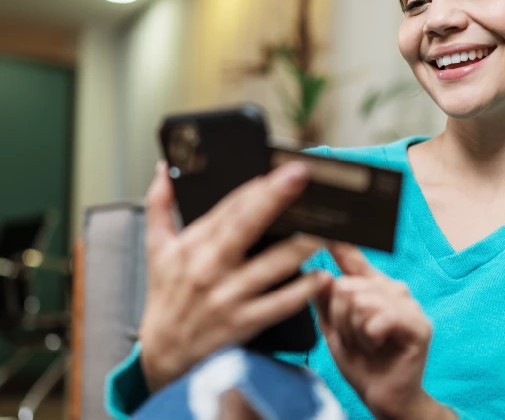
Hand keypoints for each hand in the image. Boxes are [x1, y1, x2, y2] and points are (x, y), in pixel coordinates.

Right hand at [138, 161, 328, 391]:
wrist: (161, 356)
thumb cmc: (165, 297)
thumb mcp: (156, 249)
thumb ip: (159, 205)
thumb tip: (164, 168)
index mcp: (194, 244)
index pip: (229, 207)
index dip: (258, 186)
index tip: (283, 168)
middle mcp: (211, 267)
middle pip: (247, 225)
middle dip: (275, 198)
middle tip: (301, 175)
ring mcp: (230, 295)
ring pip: (272, 264)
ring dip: (301, 244)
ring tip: (327, 227)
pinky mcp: (245, 322)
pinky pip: (280, 304)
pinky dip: (303, 290)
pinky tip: (322, 275)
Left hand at [315, 243, 454, 419]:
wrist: (384, 397)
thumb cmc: (362, 362)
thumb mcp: (333, 330)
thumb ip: (325, 301)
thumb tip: (320, 271)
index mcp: (373, 287)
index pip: (353, 258)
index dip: (341, 240)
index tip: (326, 223)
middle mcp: (393, 288)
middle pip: (346, 285)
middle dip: (341, 319)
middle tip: (355, 338)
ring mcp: (409, 304)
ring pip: (361, 301)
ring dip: (355, 331)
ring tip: (367, 344)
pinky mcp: (419, 324)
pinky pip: (380, 317)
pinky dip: (370, 336)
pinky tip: (378, 345)